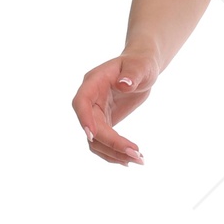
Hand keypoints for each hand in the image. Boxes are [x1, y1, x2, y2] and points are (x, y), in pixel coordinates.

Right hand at [72, 50, 155, 165]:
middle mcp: (90, 99)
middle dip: (111, 143)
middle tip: (136, 154)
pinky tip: (131, 158)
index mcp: (93, 82)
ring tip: (139, 159)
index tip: (93, 136)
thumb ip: (132, 74)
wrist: (141, 68)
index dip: (84, 119)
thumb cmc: (140, 63)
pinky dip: (115, 151)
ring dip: (114, 152)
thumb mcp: (140, 66)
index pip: (81, 102)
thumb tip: (124, 85)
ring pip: (96, 140)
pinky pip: (104, 141)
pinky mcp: (104, 121)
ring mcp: (95, 112)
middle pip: (92, 127)